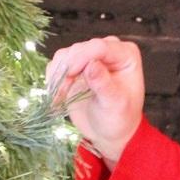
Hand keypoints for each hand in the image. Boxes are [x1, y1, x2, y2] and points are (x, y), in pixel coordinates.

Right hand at [44, 35, 143, 167]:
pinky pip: (57, 63)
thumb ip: (104, 84)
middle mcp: (108, 50)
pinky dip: (53, 78)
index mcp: (126, 55)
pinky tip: (58, 96)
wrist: (109, 132)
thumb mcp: (115, 104)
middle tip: (64, 92)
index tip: (70, 75)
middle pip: (80, 48)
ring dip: (58, 75)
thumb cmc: (119, 118)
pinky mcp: (74, 66)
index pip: (99, 47)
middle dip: (68, 68)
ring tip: (61, 96)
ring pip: (65, 54)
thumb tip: (92, 64)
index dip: (82, 58)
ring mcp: (89, 57)